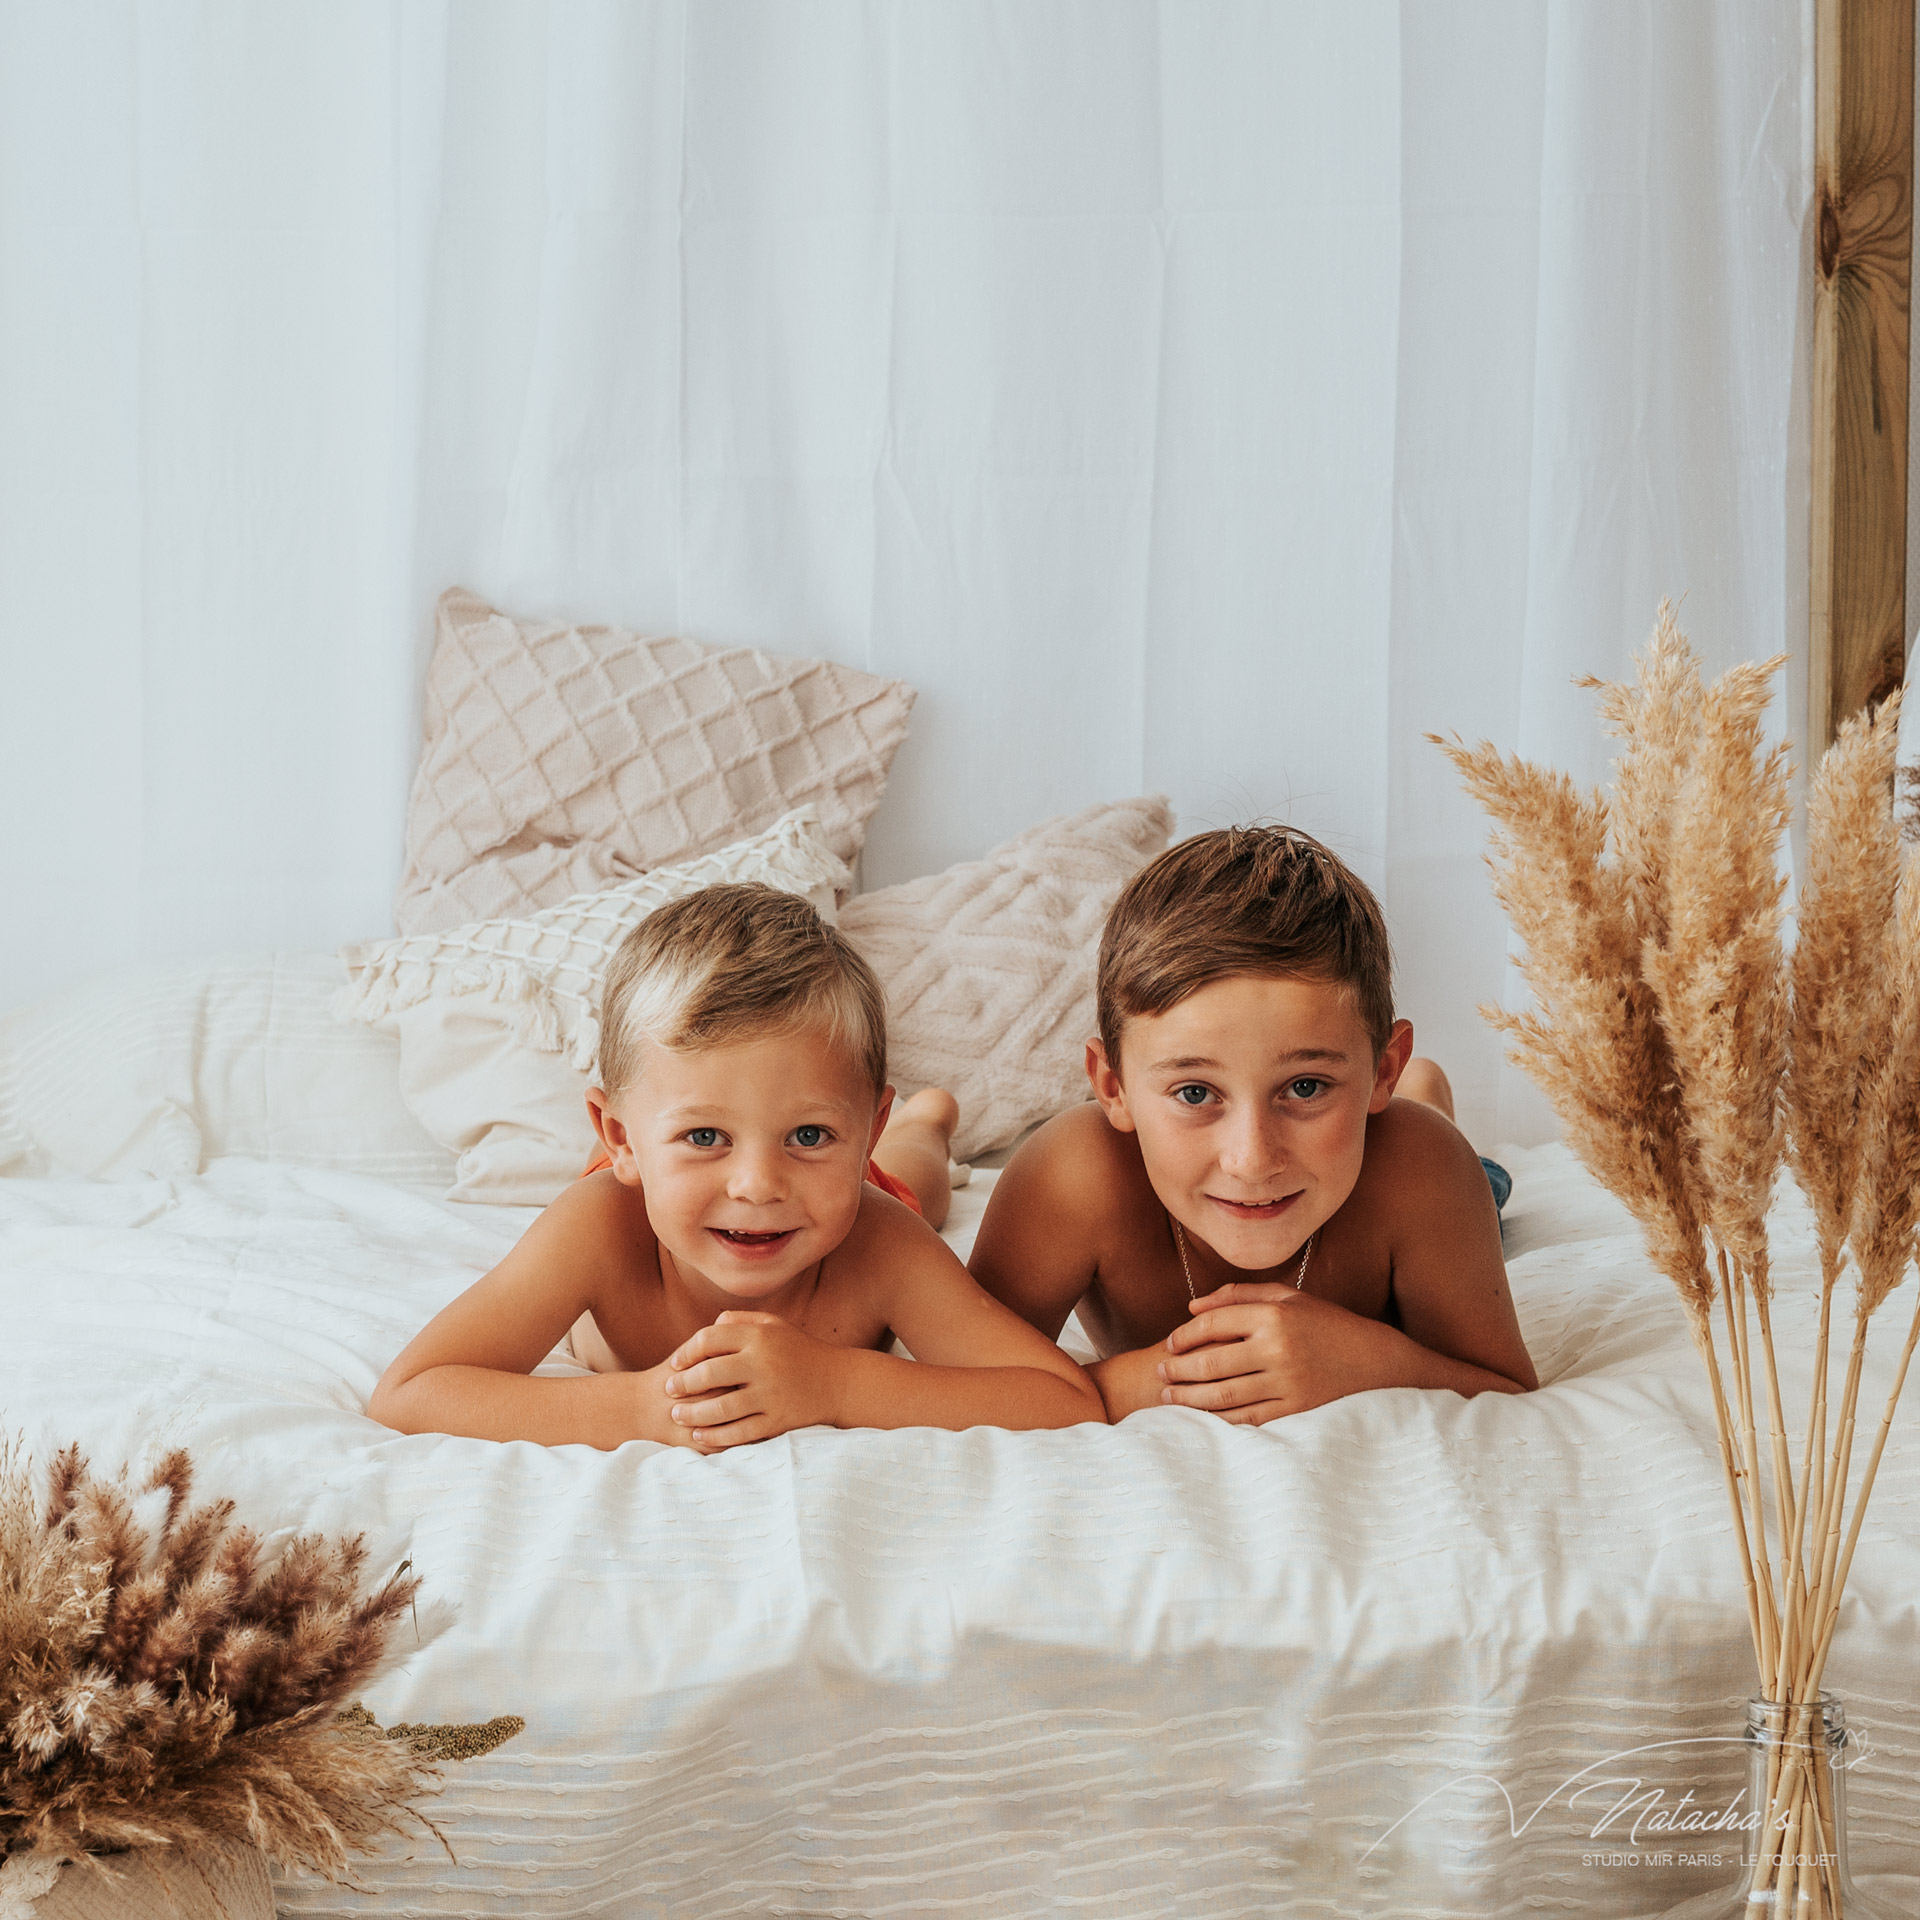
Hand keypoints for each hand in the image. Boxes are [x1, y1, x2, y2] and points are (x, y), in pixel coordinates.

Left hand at [660, 1311, 842, 1450]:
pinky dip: (715, 1436)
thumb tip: (708, 1327)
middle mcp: (764, 1363)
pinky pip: (739, 1432)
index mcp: (760, 1336)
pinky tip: (700, 1436)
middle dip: (683, 1384)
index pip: (709, 1339)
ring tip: (678, 1414)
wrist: (838, 1382)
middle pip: (709, 1374)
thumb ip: (741, 1322)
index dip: (687, 1352)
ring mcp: (771, 1394)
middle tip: (669, 1391)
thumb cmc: (800, 1350)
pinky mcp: (778, 1420)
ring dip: (693, 1413)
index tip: (675, 1364)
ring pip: (721, 1408)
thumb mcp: (774, 1326)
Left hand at [1159, 1283, 1395, 1423]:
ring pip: (1224, 1394)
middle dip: (1178, 1369)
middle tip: (1159, 1372)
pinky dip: (1219, 1419)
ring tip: (1170, 1396)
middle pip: (1212, 1362)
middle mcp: (1279, 1348)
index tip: (1170, 1344)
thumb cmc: (1325, 1324)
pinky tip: (1200, 1417)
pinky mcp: (1297, 1411)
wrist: (1374, 1362)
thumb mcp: (1288, 1297)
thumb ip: (1239, 1295)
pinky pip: (1248, 1418)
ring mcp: (1288, 1382)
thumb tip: (1192, 1307)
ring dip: (1190, 1397)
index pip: (1214, 1323)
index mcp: (1275, 1315)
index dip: (1185, 1334)